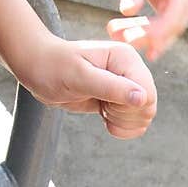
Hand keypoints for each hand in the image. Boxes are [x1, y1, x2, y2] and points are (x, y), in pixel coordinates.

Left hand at [22, 36, 156, 139]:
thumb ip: (111, 87)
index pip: (148, 94)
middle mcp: (131, 71)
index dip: (129, 108)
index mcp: (126, 59)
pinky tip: (104, 117)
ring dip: (122, 121)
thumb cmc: (54, 67)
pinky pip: (135, 122)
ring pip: (143, 117)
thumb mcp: (80, 77)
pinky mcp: (120, 99)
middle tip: (100, 105)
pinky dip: (122, 127)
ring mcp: (127, 85)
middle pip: (148, 108)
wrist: (39, 68)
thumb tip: (142, 99)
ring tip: (100, 108)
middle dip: (124, 115)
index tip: (105, 102)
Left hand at [107, 0, 187, 60]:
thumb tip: (127, 11)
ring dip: (146, 38)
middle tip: (124, 40)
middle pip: (175, 22)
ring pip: (170, 29)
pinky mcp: (180, 10)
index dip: (161, 28)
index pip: (177, 8)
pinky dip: (148, 35)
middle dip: (149, 35)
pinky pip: (166, 28)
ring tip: (119, 37)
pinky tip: (131, 41)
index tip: (138, 38)